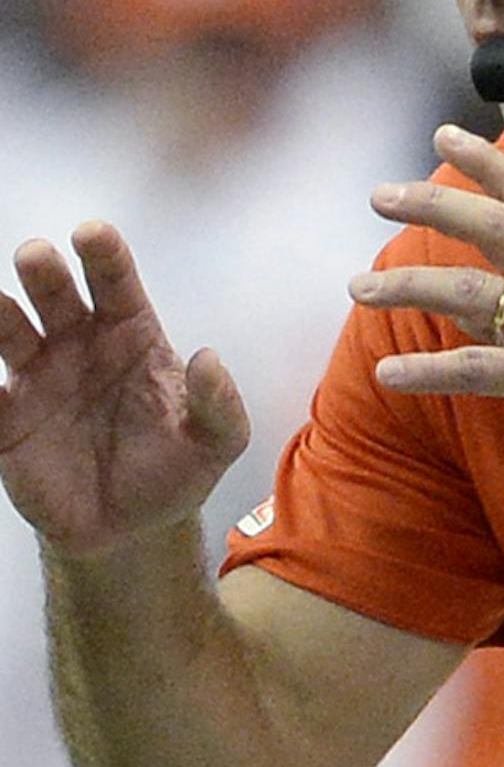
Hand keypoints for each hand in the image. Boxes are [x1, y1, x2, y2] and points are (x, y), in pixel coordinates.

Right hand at [0, 224, 249, 556]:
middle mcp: (77, 343)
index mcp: (129, 335)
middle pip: (55, 293)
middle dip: (44, 270)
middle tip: (37, 258)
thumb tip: (209, 360)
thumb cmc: (173, 473)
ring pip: (9, 329)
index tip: (92, 234)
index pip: (115, 282)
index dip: (104, 254)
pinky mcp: (6, 418)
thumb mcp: (213, 445)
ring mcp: (38, 377)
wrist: (130, 532)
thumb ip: (219, 405)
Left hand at [353, 127, 503, 524]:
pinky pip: (476, 366)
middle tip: (380, 195)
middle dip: (433, 203)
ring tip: (361, 288)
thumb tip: (462, 286)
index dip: (488, 164)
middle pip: (498, 226)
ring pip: (473, 290)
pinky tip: (388, 374)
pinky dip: (426, 370)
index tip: (443, 136)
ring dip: (407, 285)